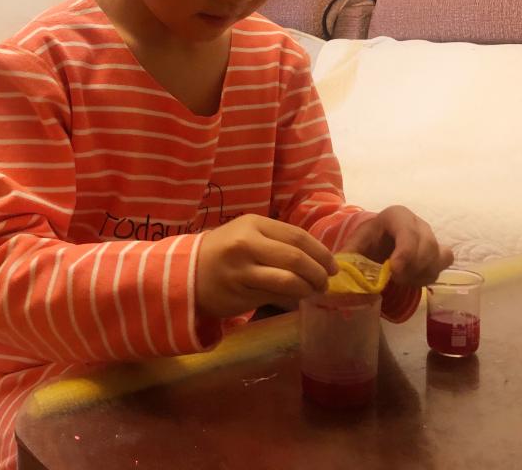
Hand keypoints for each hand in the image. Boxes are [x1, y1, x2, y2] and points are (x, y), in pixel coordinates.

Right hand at [196, 214, 337, 318]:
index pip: (297, 236)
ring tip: (314, 291)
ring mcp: (242, 268)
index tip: (334, 265)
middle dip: (318, 272)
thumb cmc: (224, 252)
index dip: (321, 252)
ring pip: (288, 279)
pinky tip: (296, 299)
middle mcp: (247, 243)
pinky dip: (291, 298)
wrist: (187, 273)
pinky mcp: (239, 291)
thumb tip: (318, 259)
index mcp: (254, 223)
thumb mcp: (248, 235)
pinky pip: (274, 295)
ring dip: (308, 288)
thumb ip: (278, 241)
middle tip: (327, 281)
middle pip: (296, 257)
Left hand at [340, 205, 452, 286]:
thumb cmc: (368, 242)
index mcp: (396, 215)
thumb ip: (348, 258)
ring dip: (421, 273)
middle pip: (427, 245)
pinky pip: (444, 262)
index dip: (405, 252)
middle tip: (395, 279)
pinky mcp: (438, 249)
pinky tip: (414, 279)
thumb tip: (340, 274)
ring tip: (401, 280)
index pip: (408, 231)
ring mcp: (431, 236)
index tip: (393, 271)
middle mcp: (418, 222)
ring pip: (439, 255)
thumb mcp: (355, 246)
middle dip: (412, 267)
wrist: (379, 243)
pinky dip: (431, 274)